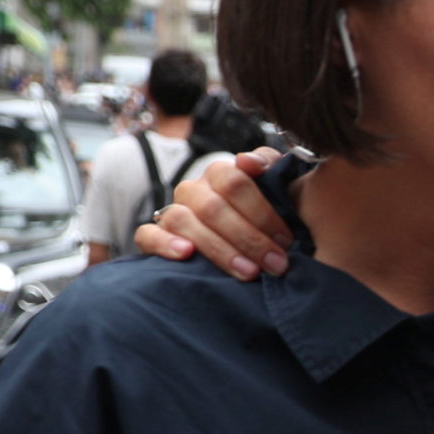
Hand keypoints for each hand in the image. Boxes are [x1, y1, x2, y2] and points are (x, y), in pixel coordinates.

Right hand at [133, 148, 291, 281]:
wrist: (248, 246)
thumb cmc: (266, 219)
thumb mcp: (278, 190)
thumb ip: (271, 167)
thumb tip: (248, 161)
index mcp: (220, 175)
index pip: (233, 181)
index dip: (261, 211)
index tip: (286, 239)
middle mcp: (194, 191)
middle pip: (212, 207)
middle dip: (249, 238)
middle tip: (276, 264)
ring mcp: (172, 211)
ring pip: (182, 221)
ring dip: (218, 249)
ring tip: (248, 272)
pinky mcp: (153, 236)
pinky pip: (147, 235)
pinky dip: (164, 244)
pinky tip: (186, 255)